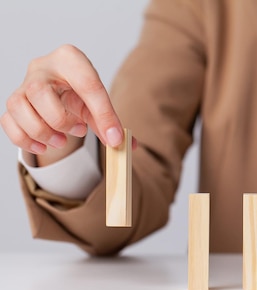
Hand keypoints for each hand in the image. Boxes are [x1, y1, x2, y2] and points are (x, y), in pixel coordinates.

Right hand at [1, 44, 124, 163]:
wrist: (60, 86)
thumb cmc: (80, 92)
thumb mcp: (98, 102)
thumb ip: (111, 121)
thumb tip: (127, 145)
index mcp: (70, 59)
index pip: (87, 85)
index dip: (103, 114)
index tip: (114, 138)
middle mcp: (41, 67)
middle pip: (39, 91)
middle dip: (60, 120)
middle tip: (79, 131)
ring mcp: (23, 84)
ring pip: (18, 105)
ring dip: (40, 131)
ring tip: (61, 140)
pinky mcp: (14, 102)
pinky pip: (8, 121)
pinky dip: (24, 139)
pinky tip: (44, 146)